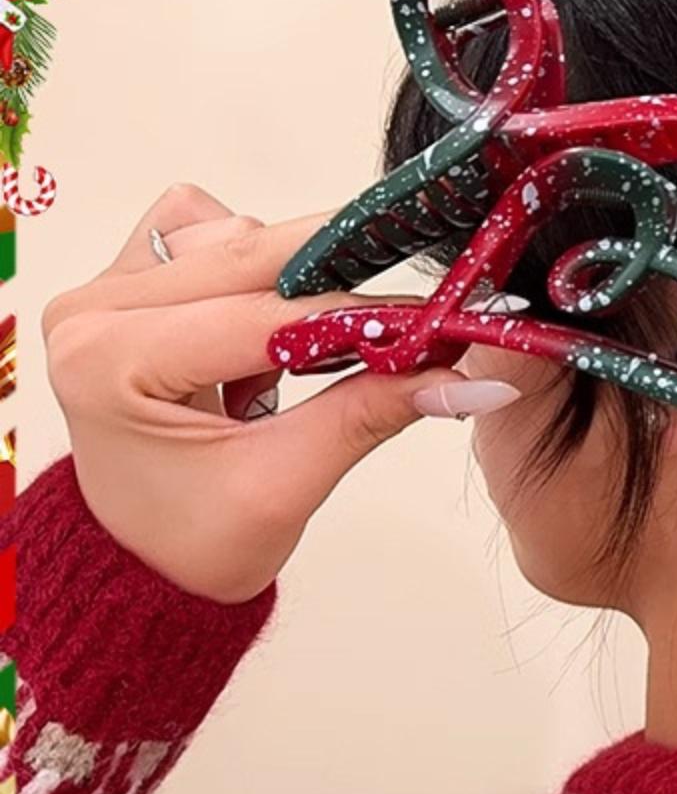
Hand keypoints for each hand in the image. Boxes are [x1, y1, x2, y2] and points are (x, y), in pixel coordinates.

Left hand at [43, 184, 519, 603]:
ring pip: (228, 232)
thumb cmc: (194, 541)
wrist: (146, 561)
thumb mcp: (287, 484)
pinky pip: (205, 232)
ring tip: (292, 363)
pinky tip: (258, 330)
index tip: (435, 324)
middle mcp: (92, 311)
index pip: (257, 318)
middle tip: (416, 309)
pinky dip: (254, 270)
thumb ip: (371, 414)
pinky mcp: (129, 282)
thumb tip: (466, 380)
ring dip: (287, 281)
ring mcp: (105, 290)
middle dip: (339, 277)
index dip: (356, 317)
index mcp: (109, 363)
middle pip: (243, 250)